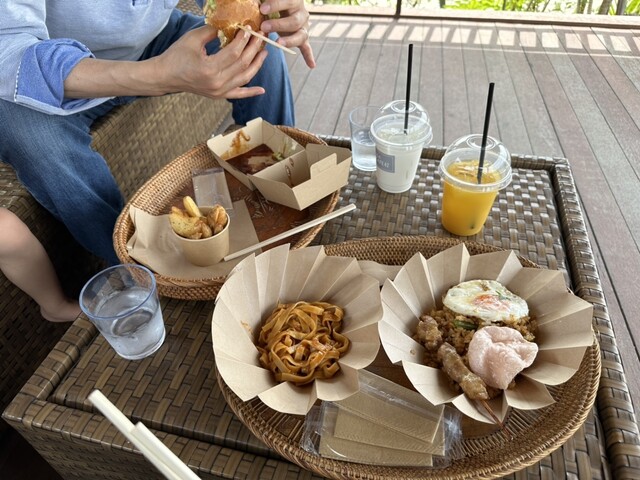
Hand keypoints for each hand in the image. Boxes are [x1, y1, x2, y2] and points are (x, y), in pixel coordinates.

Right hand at [154, 25, 268, 98]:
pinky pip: (238, 95)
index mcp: (209, 68)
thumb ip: (212, 31)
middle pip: (242, 64)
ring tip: (264, 52)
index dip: (243, 39)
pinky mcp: (219, 96)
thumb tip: (231, 25)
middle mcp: (217, 83)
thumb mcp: (193, 39)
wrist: (166, 76)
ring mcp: (219, 92)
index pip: (234, 52)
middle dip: (253, 49)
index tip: (249, 29)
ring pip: (244, 77)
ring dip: (257, 65)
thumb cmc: (176, 56)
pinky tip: (262, 90)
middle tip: (261, 37)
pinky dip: (251, 92)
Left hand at [259, 0, 315, 67]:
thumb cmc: (272, 4)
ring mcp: (303, 27)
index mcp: (294, 1)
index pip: (288, 1)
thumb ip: (263, 1)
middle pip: (294, 21)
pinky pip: (306, 48)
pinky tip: (311, 65)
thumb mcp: (268, 1)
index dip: (276, 5)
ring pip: (300, 35)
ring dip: (289, 41)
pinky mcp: (302, 38)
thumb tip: (253, 1)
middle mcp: (302, 14)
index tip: (262, 9)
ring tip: (278, 43)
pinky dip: (308, 56)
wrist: (284, 10)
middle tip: (264, 27)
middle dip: (279, 25)